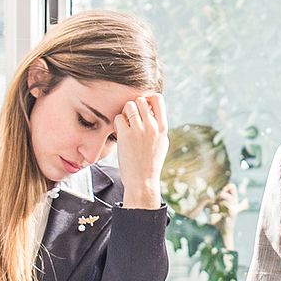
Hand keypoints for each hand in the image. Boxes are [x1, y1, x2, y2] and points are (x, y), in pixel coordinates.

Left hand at [112, 91, 168, 206]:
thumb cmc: (151, 163)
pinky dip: (118, 123)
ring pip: (129, 106)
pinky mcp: (126, 135)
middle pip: (140, 100)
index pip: (157, 98)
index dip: (148, 99)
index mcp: (162, 127)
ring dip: (125, 114)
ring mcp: (139, 130)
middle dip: (134, 106)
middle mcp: (152, 126)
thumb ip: (158, 127)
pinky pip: (119, 118)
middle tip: (131, 119)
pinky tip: (120, 133)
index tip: (144, 108)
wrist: (143, 181)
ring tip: (126, 126)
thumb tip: (153, 112)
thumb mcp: (162, 143)